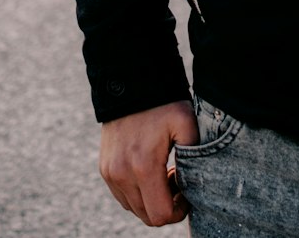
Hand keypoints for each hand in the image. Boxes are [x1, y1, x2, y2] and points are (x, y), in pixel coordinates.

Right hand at [100, 99, 198, 226]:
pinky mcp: (105, 168)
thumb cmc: (163, 102)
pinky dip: (137, 191)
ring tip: (164, 171)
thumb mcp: (186, 124)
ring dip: (151, 199)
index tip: (186, 192)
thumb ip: (194, 157)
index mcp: (143, 166)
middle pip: (146, 216)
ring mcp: (110, 173)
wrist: (131, 82)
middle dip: (165, 206)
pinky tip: (149, 169)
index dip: (178, 212)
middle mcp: (121, 174)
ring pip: (133, 208)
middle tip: (177, 179)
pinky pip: (122, 195)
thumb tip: (193, 184)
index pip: (160, 215)